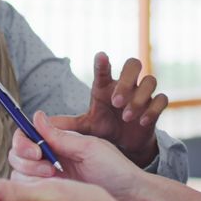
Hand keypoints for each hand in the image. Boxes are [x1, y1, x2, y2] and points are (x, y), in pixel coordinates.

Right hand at [9, 111, 142, 200]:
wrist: (130, 198)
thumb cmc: (115, 170)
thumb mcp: (89, 148)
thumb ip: (61, 136)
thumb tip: (37, 116)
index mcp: (60, 144)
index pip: (28, 136)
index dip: (24, 140)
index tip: (36, 149)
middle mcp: (51, 160)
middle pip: (17, 155)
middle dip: (25, 158)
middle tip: (47, 167)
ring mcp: (49, 181)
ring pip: (18, 173)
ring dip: (29, 174)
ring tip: (53, 177)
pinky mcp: (51, 198)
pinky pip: (28, 193)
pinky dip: (32, 190)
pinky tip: (52, 190)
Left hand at [55, 52, 167, 166]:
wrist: (126, 144)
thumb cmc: (105, 128)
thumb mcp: (86, 127)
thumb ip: (66, 124)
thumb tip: (38, 122)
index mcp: (106, 86)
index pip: (104, 69)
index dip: (103, 62)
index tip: (101, 56)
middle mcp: (127, 85)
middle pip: (134, 64)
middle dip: (127, 80)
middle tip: (116, 100)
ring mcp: (143, 94)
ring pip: (150, 81)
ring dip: (139, 98)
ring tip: (127, 116)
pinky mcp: (155, 107)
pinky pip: (162, 99)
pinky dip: (152, 109)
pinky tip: (142, 122)